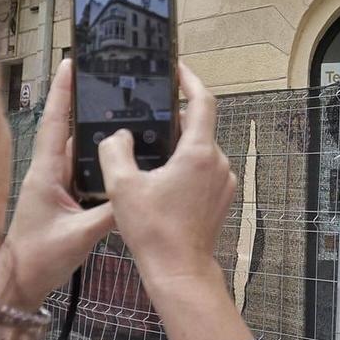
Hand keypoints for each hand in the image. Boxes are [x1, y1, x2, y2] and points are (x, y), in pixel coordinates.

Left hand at [0, 59, 116, 312]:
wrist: (18, 285)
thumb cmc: (38, 258)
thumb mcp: (79, 235)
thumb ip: (110, 213)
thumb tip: (137, 192)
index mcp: (46, 174)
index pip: (54, 124)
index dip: (63, 93)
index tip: (71, 64)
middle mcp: (48, 174)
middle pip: (68, 131)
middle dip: (85, 105)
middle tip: (108, 82)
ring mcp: (55, 187)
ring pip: (78, 152)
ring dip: (95, 135)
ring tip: (122, 114)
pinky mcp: (63, 200)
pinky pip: (83, 173)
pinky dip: (99, 162)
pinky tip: (119, 158)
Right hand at [100, 62, 238, 295]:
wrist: (179, 270)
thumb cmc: (154, 231)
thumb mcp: (122, 186)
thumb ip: (115, 151)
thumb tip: (119, 136)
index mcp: (198, 152)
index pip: (202, 101)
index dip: (189, 80)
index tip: (176, 69)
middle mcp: (218, 162)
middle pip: (199, 126)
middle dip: (174, 118)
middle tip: (148, 115)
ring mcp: (223, 181)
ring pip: (201, 149)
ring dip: (179, 145)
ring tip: (150, 150)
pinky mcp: (222, 198)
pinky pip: (204, 170)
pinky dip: (186, 166)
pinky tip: (161, 179)